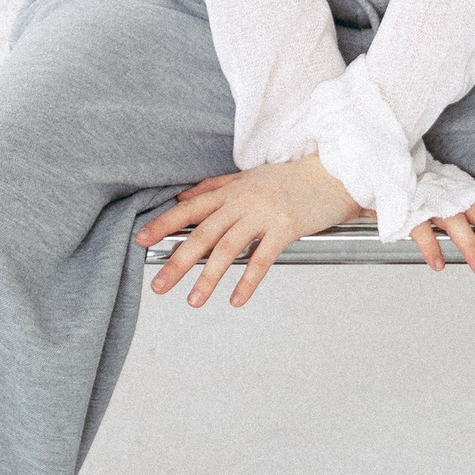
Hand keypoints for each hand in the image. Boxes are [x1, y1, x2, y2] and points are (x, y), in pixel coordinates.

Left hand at [134, 153, 365, 307]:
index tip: (140, 241)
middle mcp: (243, 201)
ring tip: (193, 301)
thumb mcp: (249, 176)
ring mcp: (264, 214)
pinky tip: (236, 299)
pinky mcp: (287, 227)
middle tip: (158, 286)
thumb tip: (184, 197)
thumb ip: (215, 186)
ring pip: (227, 248)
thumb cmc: (292, 178)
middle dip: (177, 261)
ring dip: (208, 278)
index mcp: (232, 189)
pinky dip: (247, 280)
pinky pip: (262, 258)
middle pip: (202, 233)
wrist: (334, 173)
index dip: (163, 224)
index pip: (190, 208)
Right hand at [411, 179, 474, 275]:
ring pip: (456, 225)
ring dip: (471, 247)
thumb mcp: (467, 182)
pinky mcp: (412, 211)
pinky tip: (439, 264)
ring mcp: (434, 203)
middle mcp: (457, 195)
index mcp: (472, 188)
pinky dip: (430, 248)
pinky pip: (421, 231)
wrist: (398, 167)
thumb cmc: (438, 181)